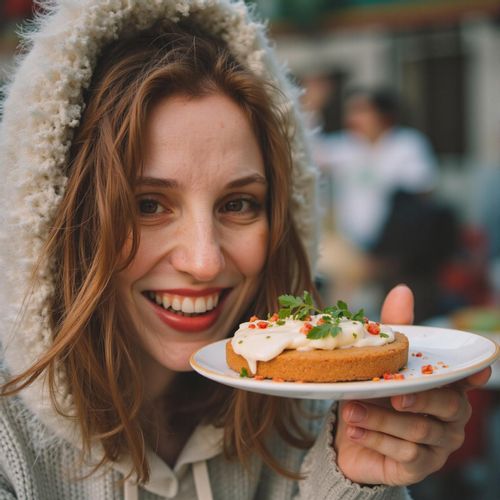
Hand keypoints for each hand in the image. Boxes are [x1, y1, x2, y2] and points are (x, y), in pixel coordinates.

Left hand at [335, 284, 490, 485]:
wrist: (349, 435)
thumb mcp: (380, 360)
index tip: (476, 373)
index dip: (474, 376)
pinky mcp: (419, 467)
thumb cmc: (372, 392)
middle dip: (418, 399)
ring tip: (350, 410)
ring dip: (381, 420)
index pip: (467, 381)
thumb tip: (403, 289)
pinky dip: (376, 439)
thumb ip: (395, 329)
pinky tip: (354, 430)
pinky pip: (405, 455)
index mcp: (443, 387)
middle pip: (447, 406)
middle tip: (391, 395)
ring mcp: (438, 445)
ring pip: (420, 432)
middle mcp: (448, 416)